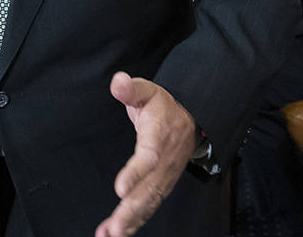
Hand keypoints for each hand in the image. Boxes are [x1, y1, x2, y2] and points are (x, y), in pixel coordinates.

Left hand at [95, 72, 194, 236]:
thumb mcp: (148, 91)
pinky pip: (149, 207)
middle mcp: (163, 164)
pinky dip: (134, 222)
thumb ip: (131, 88)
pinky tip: (117, 233)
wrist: (191, 119)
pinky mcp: (161, 187)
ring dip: (131, 221)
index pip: (147, 158)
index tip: (120, 188)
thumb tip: (118, 81)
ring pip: (148, 203)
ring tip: (111, 235)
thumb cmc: (163, 107)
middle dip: (130, 211)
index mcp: (158, 139)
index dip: (135, 173)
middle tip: (113, 228)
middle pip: (148, 190)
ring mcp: (164, 178)